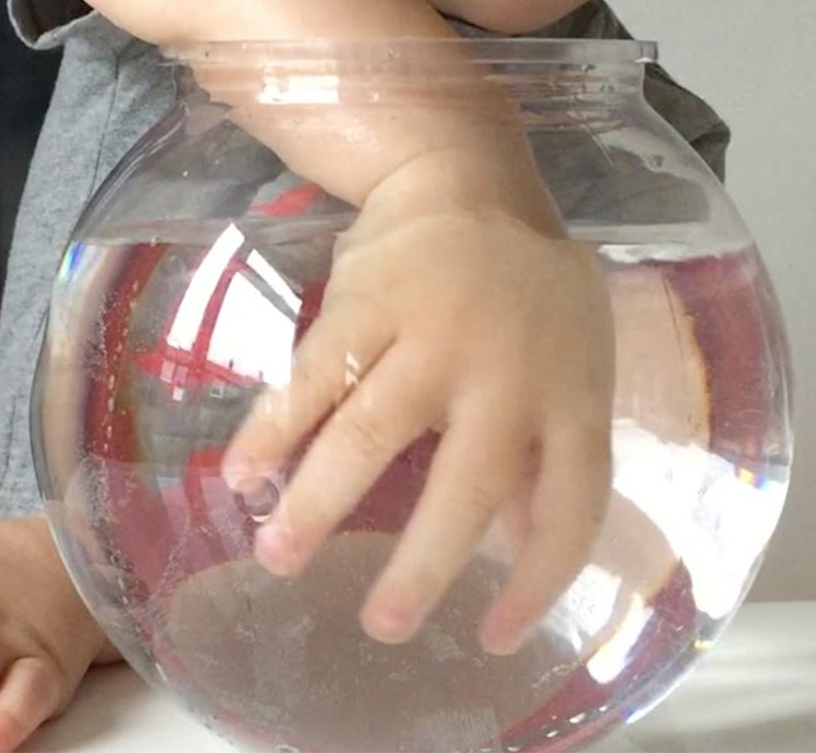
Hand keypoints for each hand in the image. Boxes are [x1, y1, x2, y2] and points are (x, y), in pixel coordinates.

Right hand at [221, 152, 614, 655]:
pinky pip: (314, 377)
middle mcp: (509, 371)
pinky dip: (273, 429)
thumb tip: (519, 566)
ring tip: (277, 558)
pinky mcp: (369, 300)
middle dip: (423, 564)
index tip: (494, 637)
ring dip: (318, 502)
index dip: (539, 580)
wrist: (470, 178)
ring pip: (372, 432)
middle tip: (383, 625)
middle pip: (468, 485)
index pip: (572, 506)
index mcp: (572, 395)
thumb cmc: (525, 299)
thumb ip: (542, 464)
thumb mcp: (567, 372)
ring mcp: (435, 332)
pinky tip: (243, 475)